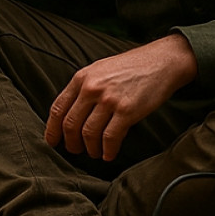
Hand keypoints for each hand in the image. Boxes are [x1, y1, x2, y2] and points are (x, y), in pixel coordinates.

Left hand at [45, 33, 197, 160]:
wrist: (162, 61)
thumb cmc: (132, 67)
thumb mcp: (100, 70)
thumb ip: (84, 88)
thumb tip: (70, 114)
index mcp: (82, 77)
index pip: (58, 108)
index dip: (52, 129)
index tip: (52, 141)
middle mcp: (92, 88)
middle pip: (71, 124)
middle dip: (71, 143)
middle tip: (76, 150)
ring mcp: (109, 99)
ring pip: (88, 134)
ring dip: (90, 149)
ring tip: (95, 153)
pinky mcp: (127, 110)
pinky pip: (110, 138)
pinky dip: (107, 150)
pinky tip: (109, 154)